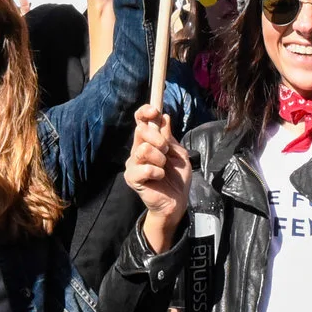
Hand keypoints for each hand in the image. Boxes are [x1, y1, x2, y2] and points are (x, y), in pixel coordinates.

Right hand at [123, 105, 189, 246]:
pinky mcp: (132, 178)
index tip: (154, 111)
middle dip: (158, 138)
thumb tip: (164, 117)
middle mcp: (138, 149)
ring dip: (159, 157)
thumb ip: (170, 137)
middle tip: (166, 151)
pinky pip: (143, 168)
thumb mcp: (179, 154)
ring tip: (164, 167)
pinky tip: (160, 177)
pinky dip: (157, 171)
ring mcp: (133, 164)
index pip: (140, 121)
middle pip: (140, 131)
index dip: (144, 112)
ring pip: (142, 149)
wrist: (177, 201)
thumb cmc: (177, 177)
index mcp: (149, 141)